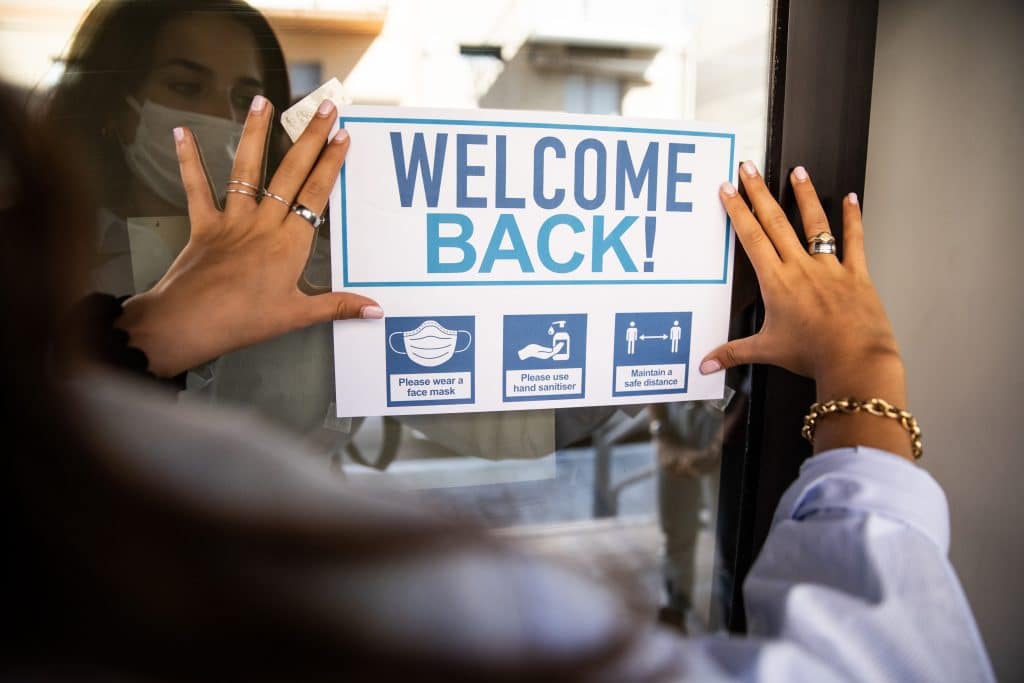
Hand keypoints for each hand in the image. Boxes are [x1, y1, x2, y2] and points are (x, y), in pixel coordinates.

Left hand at [118, 96, 381, 377]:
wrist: (188, 322)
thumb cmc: (244, 321)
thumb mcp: (297, 316)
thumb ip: (338, 306)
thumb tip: (376, 309)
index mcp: (290, 243)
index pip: (317, 194)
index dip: (331, 163)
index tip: (343, 137)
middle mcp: (264, 223)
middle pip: (291, 172)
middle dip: (311, 137)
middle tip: (325, 108)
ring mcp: (233, 220)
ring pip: (247, 169)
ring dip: (255, 133)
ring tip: (262, 102)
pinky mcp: (203, 225)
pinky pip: (197, 188)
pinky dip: (189, 161)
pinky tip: (182, 134)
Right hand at [700, 161, 911, 459]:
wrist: (854, 360)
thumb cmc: (811, 355)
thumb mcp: (767, 351)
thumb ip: (733, 353)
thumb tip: (704, 365)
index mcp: (777, 282)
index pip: (752, 238)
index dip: (738, 211)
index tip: (728, 189)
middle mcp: (801, 267)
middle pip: (775, 222)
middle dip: (759, 192)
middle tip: (749, 168)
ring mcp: (830, 267)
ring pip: (814, 224)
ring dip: (804, 196)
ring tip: (798, 171)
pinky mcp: (856, 273)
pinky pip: (854, 240)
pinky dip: (852, 218)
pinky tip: (850, 198)